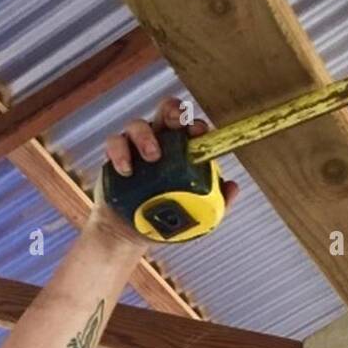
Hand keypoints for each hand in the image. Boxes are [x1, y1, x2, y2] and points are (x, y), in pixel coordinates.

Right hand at [89, 96, 239, 243]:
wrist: (129, 234)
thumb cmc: (166, 220)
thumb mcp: (196, 215)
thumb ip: (217, 202)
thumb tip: (233, 187)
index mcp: (181, 150)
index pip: (190, 127)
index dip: (195, 124)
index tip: (199, 133)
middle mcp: (159, 141)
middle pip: (166, 112)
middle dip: (173, 112)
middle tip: (177, 125)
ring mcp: (134, 147)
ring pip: (137, 125)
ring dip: (146, 136)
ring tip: (153, 157)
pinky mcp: (114, 157)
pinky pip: (114, 143)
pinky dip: (120, 152)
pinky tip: (127, 171)